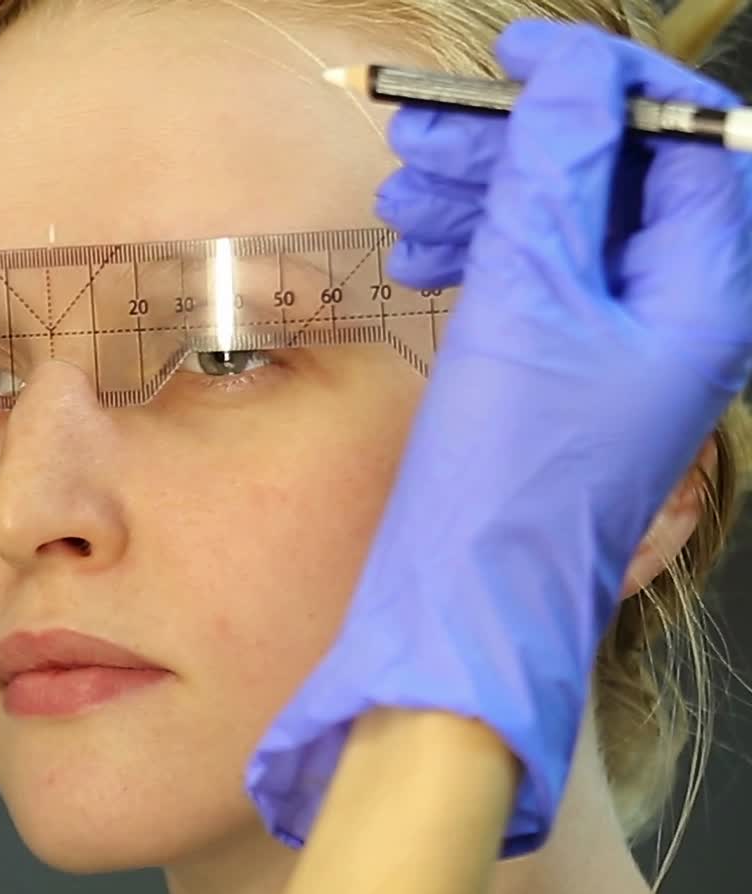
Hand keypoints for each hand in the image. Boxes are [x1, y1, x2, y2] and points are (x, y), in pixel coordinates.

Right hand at [245, 20, 751, 856]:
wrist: (465, 611)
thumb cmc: (504, 476)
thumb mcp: (527, 302)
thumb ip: (556, 175)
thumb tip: (575, 80)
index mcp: (706, 294)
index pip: (684, 141)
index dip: (603, 85)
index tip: (518, 61)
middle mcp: (681, 321)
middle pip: (616, 184)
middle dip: (523, 151)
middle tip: (428, 148)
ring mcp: (623, 357)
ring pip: (565, 236)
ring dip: (490, 204)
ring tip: (407, 207)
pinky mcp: (568, 387)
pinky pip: (539, 291)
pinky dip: (484, 262)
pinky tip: (426, 260)